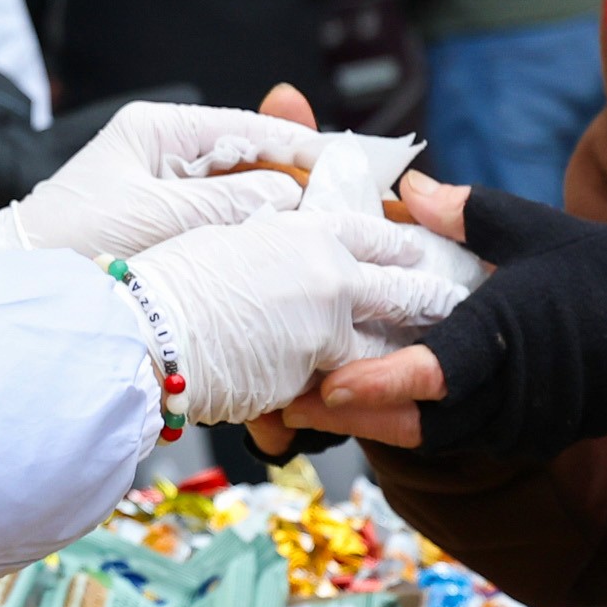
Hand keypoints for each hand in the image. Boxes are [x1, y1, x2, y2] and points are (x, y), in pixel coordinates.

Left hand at [0, 93, 338, 258]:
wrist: (25, 290)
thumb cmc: (74, 241)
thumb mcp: (160, 217)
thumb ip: (230, 202)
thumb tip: (292, 194)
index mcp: (159, 130)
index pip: (248, 127)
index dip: (303, 145)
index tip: (351, 163)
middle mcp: (165, 152)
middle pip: (251, 158)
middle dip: (300, 180)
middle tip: (353, 201)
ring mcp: (164, 188)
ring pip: (241, 193)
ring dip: (281, 213)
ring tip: (332, 228)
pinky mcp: (163, 226)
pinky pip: (222, 223)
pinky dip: (252, 235)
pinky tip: (285, 251)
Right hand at [118, 195, 473, 423]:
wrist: (143, 337)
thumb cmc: (164, 284)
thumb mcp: (222, 235)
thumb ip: (269, 228)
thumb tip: (286, 207)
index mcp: (307, 231)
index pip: (376, 231)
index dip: (406, 241)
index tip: (426, 249)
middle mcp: (330, 274)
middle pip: (405, 286)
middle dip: (436, 298)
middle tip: (462, 304)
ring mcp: (329, 327)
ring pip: (391, 343)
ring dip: (415, 353)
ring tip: (441, 359)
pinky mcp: (317, 377)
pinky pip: (353, 388)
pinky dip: (369, 395)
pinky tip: (386, 400)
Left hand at [280, 178, 606, 457]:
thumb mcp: (538, 230)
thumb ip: (469, 214)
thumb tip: (409, 188)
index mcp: (511, 336)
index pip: (440, 371)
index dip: (382, 382)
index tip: (332, 383)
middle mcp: (511, 393)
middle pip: (418, 423)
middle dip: (352, 416)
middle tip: (286, 401)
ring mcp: (518, 423)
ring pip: (431, 437)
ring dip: (374, 425)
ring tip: (308, 404)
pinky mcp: (521, 435)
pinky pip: (454, 437)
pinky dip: (410, 425)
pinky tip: (366, 405)